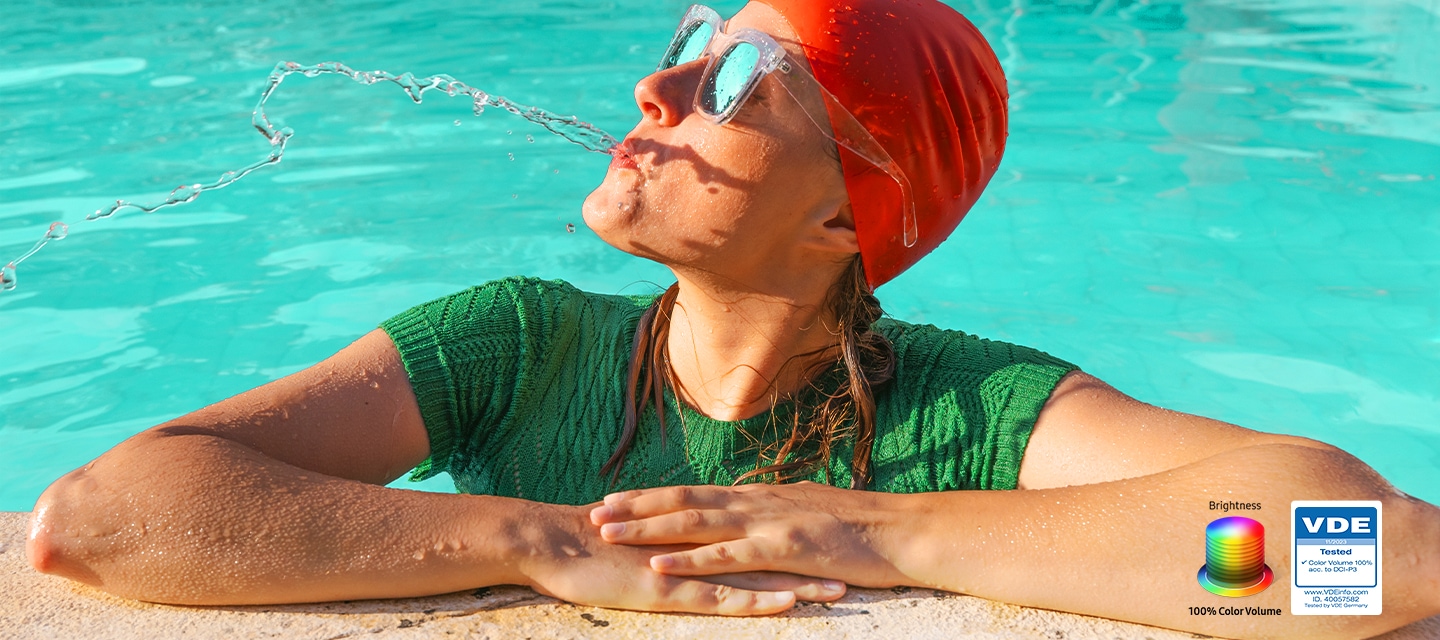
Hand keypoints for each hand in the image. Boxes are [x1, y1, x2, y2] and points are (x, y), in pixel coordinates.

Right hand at [517, 502, 845, 615]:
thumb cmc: (592, 544)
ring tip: (841, 590)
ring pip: (755, 576)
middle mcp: (700, 543)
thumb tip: (697, 540)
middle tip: (860, 563)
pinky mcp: (668, 588)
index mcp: (697, 531)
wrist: (551, 540)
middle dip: (813, 559)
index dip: (798, 537)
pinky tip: (784, 605)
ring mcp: (686, 565)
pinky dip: (755, 602)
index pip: (758, 533)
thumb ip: (677, 539)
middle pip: (769, 550)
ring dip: (798, 583)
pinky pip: (720, 599)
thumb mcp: (645, 538)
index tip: (837, 542)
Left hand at [588, 482, 908, 588]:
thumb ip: (774, 516)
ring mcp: (767, 523)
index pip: (695, 493)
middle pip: (683, 501)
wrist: (902, 530)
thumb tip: (749, 517)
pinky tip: (660, 566)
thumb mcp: (808, 513)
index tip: (614, 498)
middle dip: (635, 507)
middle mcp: (755, 502)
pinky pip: (726, 556)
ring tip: (607, 532)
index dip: (652, 497)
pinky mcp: (782, 549)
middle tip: (592, 511)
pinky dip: (689, 561)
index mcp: (760, 496)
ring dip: (647, 529)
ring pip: (695, 523)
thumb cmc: (862, 528)